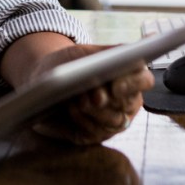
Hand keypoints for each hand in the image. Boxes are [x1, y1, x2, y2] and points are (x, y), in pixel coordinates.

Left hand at [25, 44, 153, 144]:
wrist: (41, 79)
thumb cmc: (65, 63)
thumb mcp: (80, 52)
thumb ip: (103, 52)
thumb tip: (127, 50)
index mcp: (128, 76)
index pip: (144, 80)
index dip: (134, 83)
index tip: (116, 85)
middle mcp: (125, 101)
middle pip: (129, 104)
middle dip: (111, 100)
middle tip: (95, 96)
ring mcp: (111, 120)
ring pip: (114, 121)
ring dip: (96, 111)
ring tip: (78, 100)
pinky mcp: (94, 134)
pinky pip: (95, 132)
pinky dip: (83, 120)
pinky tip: (71, 109)